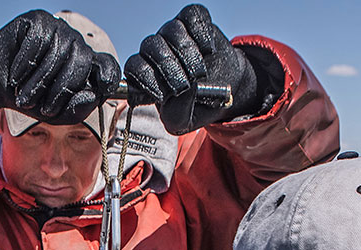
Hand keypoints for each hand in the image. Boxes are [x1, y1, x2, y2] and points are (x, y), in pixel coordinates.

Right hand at [0, 10, 120, 124]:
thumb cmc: (30, 96)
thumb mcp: (56, 113)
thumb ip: (77, 109)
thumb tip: (93, 96)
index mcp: (86, 67)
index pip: (108, 66)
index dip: (108, 77)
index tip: (102, 88)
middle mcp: (76, 44)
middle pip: (82, 61)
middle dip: (61, 90)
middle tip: (43, 109)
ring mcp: (59, 30)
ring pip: (58, 53)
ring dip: (38, 82)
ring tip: (24, 96)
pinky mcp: (40, 20)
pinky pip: (38, 41)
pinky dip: (25, 64)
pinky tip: (16, 75)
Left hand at [123, 4, 261, 133]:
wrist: (226, 87)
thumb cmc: (198, 104)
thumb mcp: (184, 121)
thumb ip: (175, 113)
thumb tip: (183, 90)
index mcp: (147, 75)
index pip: (134, 68)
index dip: (146, 79)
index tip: (163, 94)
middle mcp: (156, 51)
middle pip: (150, 47)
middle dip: (168, 69)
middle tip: (184, 85)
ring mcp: (173, 33)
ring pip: (172, 31)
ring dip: (187, 54)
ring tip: (200, 73)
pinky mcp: (192, 20)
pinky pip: (191, 16)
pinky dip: (200, 32)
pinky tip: (208, 50)